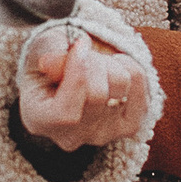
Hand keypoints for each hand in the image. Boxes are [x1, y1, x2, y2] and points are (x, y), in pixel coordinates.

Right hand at [18, 22, 151, 151]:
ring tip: (96, 62)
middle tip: (84, 49)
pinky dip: (130, 66)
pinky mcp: (129, 126)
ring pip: (121, 85)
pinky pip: (141, 86)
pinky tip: (113, 68)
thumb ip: (52, 50)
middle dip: (95, 60)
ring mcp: (102, 135)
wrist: (73, 67)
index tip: (79, 45)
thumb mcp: (44, 46)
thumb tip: (66, 56)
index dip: (77, 76)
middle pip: (98, 95)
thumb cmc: (52, 57)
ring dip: (111, 61)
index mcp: (39, 120)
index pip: (66, 113)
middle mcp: (71, 136)